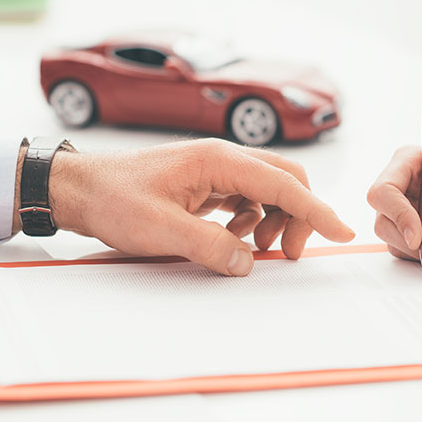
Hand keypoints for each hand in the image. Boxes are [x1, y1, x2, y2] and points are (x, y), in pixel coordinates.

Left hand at [40, 139, 354, 275]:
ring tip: (255, 249)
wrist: (78, 188)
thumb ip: (210, 246)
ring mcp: (214, 169)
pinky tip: (234, 237)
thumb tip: (248, 262)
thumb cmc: (113, 199)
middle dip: (297, 217)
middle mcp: (222, 158)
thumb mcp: (161, 230)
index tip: (342, 232)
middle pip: (285, 182)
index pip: (284, 184)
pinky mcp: (205, 182)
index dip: (317, 211)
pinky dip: (252, 219)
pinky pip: (246, 198)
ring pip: (267, 191)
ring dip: (273, 220)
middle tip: (286, 255)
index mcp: (218, 160)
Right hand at [366, 146, 421, 262]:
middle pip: (385, 223)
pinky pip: (421, 253)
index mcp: (410, 163)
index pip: (383, 191)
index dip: (398, 216)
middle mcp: (404, 188)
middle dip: (418, 243)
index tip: (420, 237)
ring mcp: (410, 212)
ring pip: (400, 243)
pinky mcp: (421, 232)